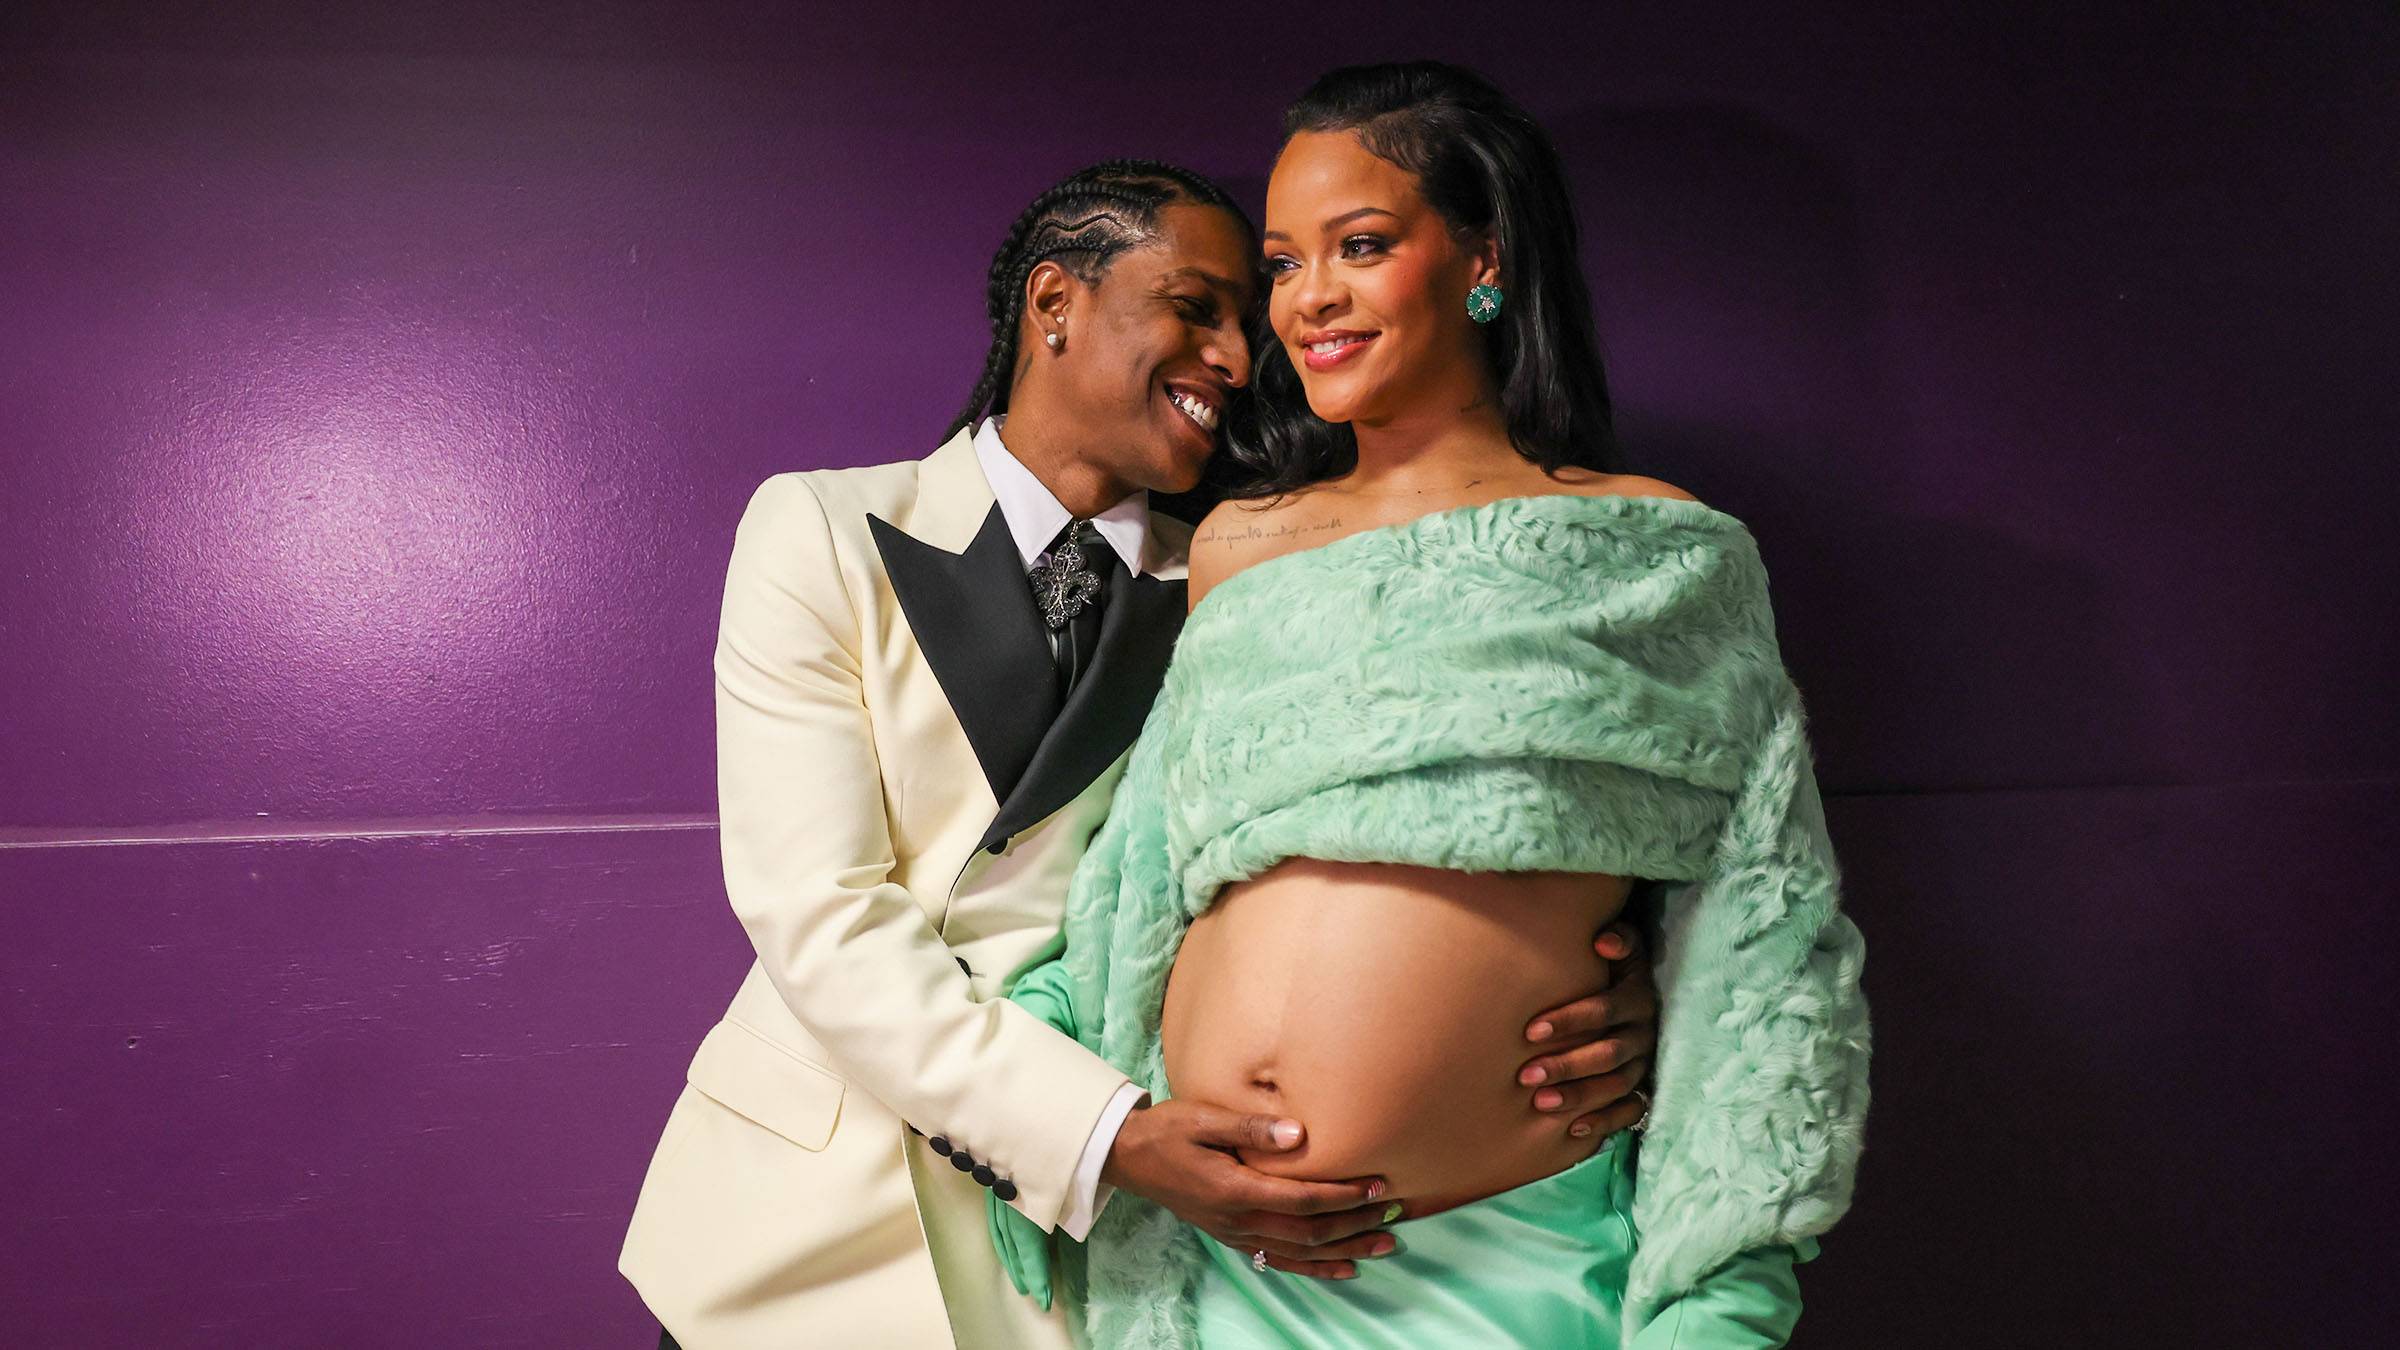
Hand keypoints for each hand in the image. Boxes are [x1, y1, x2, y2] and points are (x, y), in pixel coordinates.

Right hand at [1102, 1098, 1397, 1279]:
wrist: (1130, 1157)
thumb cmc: (1168, 1130)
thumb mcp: (1203, 1118)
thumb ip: (1250, 1128)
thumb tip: (1298, 1133)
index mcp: (1234, 1189)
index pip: (1302, 1199)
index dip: (1343, 1196)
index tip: (1378, 1185)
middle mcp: (1238, 1220)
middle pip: (1309, 1232)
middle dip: (1356, 1224)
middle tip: (1396, 1212)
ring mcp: (1236, 1234)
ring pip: (1301, 1252)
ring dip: (1346, 1250)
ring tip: (1385, 1244)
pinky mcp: (1233, 1238)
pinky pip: (1280, 1262)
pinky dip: (1316, 1269)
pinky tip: (1344, 1269)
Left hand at [1517, 919, 1658, 1139]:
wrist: (1640, 992)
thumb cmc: (1616, 968)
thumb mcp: (1626, 948)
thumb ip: (1619, 939)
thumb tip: (1603, 943)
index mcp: (1638, 998)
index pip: (1605, 1010)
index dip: (1570, 1020)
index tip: (1530, 1031)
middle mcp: (1645, 1033)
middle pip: (1608, 1054)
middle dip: (1566, 1065)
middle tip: (1526, 1075)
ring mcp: (1645, 1064)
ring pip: (1615, 1085)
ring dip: (1579, 1096)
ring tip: (1541, 1104)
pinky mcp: (1644, 1087)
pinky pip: (1629, 1111)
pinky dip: (1603, 1122)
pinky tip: (1573, 1131)